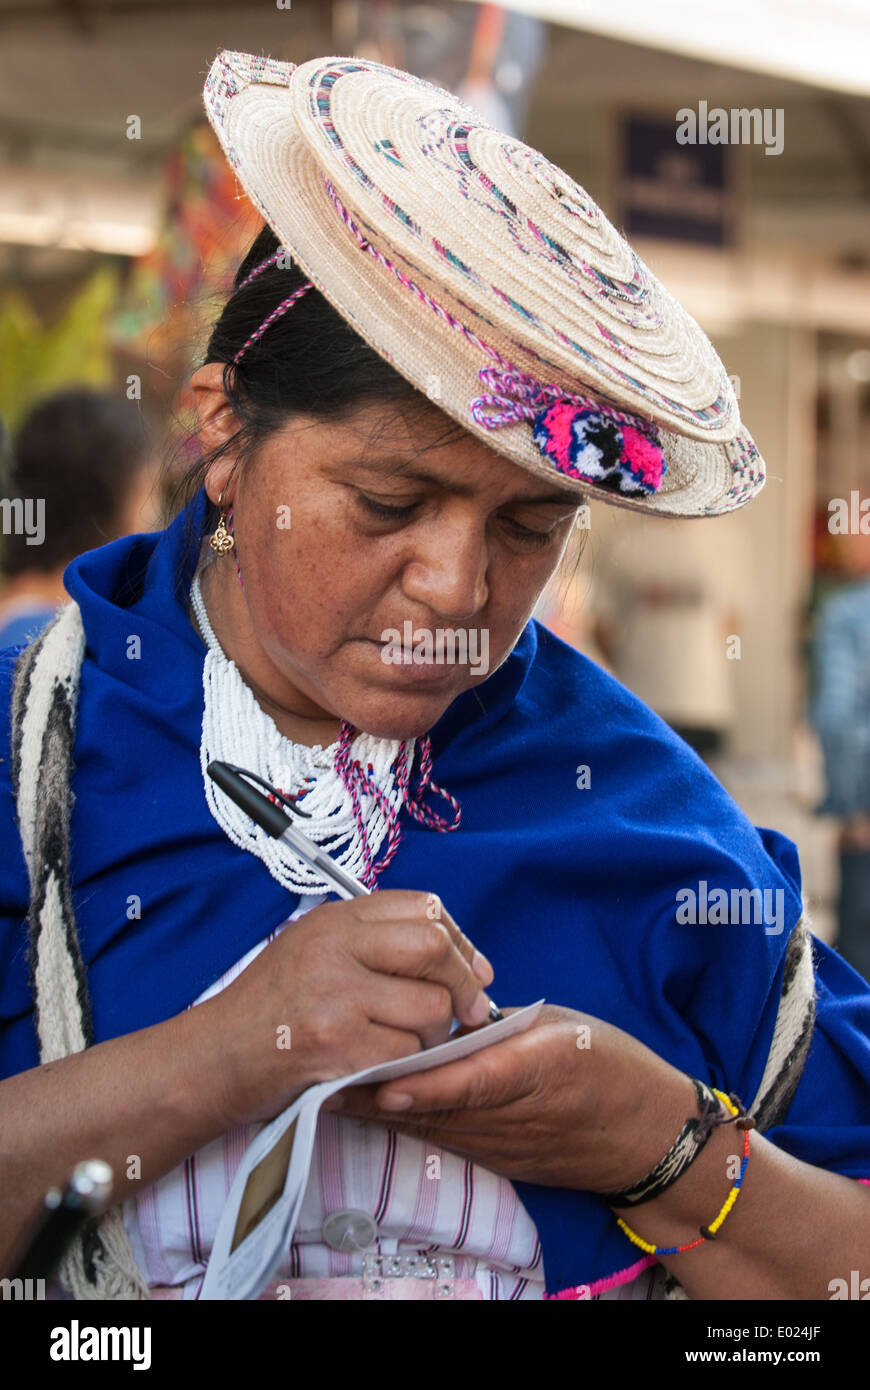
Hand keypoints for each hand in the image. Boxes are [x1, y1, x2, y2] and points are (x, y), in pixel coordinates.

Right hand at [197, 890, 495, 1127]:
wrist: (213, 1060)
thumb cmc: (268, 1009)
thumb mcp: (311, 948)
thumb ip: (372, 941)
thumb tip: (457, 952)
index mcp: (334, 920)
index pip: (423, 907)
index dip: (459, 939)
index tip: (471, 967)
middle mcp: (334, 950)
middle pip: (434, 949)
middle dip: (464, 983)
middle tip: (470, 1010)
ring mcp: (336, 998)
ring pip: (430, 1008)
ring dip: (433, 1034)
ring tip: (407, 1043)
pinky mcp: (337, 1048)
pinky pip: (407, 1054)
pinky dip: (407, 1066)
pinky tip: (383, 1066)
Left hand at [325, 1004, 695, 1193]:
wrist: (648, 1137)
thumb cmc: (610, 1067)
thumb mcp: (564, 1027)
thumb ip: (504, 1024)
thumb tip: (446, 1014)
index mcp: (537, 1069)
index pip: (474, 1081)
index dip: (425, 1083)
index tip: (382, 1078)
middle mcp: (513, 1116)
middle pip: (437, 1109)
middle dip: (378, 1093)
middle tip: (324, 1069)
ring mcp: (501, 1145)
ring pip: (430, 1128)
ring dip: (379, 1111)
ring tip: (326, 1085)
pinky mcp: (495, 1159)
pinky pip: (441, 1139)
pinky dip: (404, 1122)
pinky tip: (368, 1108)